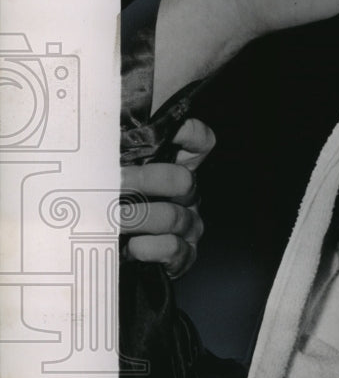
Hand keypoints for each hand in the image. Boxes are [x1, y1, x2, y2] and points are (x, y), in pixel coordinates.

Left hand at [120, 118, 214, 277]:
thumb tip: (100, 121)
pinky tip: (133, 247)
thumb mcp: (110, 172)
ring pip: (175, 217)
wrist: (104, 255)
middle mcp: (186, 196)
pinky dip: (153, 248)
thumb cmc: (108, 208)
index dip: (191, 135)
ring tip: (112, 220)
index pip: (199, 143)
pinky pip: (176, 249)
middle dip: (147, 181)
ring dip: (140, 218)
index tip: (171, 131)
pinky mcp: (182, 257)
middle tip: (115, 183)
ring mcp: (187, 226)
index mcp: (175, 168)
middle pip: (183, 180)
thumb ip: (114, 149)